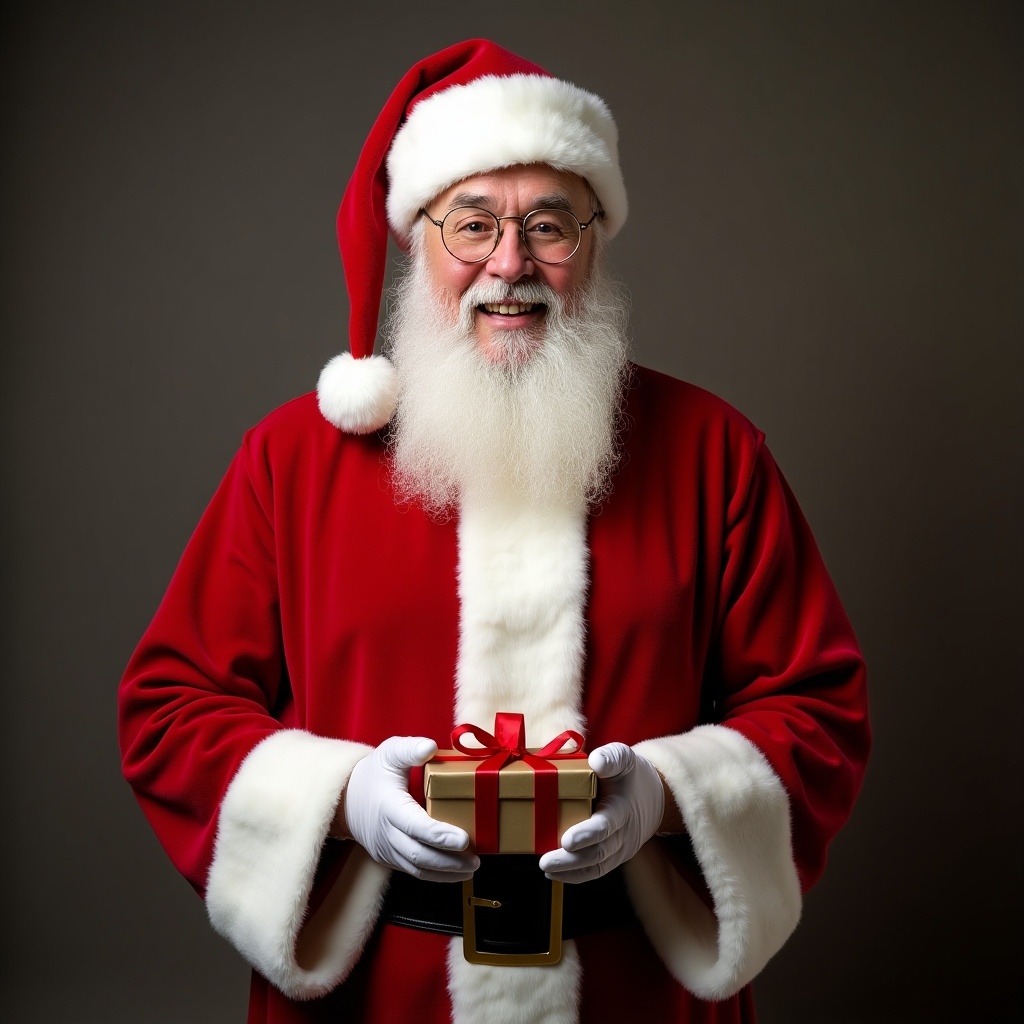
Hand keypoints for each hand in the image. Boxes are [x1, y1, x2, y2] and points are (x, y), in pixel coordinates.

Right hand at [342, 736, 478, 881]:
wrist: (346, 799)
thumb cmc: (373, 774)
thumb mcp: (389, 753)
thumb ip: (409, 749)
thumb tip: (430, 746)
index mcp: (389, 806)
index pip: (415, 825)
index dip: (439, 835)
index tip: (464, 839)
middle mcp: (386, 833)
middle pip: (418, 854)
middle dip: (449, 861)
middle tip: (476, 860)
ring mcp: (386, 849)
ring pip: (417, 868)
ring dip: (445, 872)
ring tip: (471, 868)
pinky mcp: (389, 859)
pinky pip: (413, 871)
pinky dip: (434, 875)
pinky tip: (454, 872)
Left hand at [538, 742, 664, 883]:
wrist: (653, 797)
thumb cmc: (631, 775)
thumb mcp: (625, 757)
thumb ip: (612, 757)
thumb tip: (596, 761)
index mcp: (623, 808)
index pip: (606, 825)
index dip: (587, 834)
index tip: (566, 840)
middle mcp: (624, 833)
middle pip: (598, 852)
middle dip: (571, 860)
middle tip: (545, 862)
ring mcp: (621, 848)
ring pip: (597, 866)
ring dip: (570, 871)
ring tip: (547, 869)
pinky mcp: (615, 857)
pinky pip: (597, 870)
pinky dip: (577, 876)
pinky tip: (556, 874)